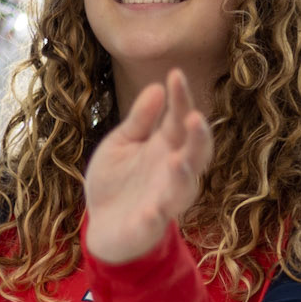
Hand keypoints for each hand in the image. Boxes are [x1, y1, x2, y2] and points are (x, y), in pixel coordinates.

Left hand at [83, 68, 213, 264]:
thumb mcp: (122, 142)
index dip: (182, 99)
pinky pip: (154, 223)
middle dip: (199, 138)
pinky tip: (151, 211)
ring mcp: (163, 200)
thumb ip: (139, 119)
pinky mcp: (148, 227)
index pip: (181, 120)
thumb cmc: (117, 180)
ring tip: (178, 161)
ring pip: (183, 189)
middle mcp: (172, 172)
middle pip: (196, 154)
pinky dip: (154, 218)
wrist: (101, 225)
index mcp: (166, 147)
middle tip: (195, 118)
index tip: (176, 74)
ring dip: (183, 177)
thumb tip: (156, 86)